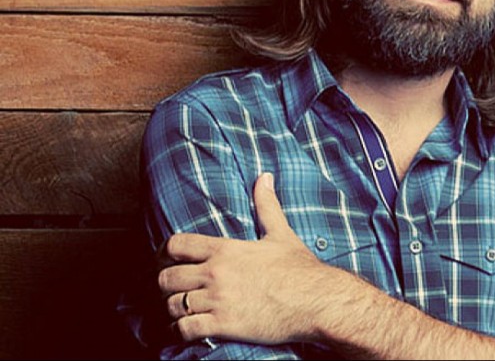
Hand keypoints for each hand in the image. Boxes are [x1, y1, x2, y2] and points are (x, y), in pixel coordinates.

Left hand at [157, 172, 339, 343]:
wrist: (315, 300)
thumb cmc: (300, 269)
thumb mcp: (281, 233)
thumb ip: (266, 205)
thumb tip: (264, 177)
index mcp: (226, 249)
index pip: (176, 245)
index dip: (165, 253)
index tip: (167, 261)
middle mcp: (216, 273)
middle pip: (166, 278)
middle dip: (166, 285)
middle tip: (174, 289)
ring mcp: (218, 300)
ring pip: (173, 306)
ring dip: (173, 309)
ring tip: (180, 311)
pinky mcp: (223, 325)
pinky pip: (185, 330)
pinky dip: (180, 332)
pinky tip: (187, 330)